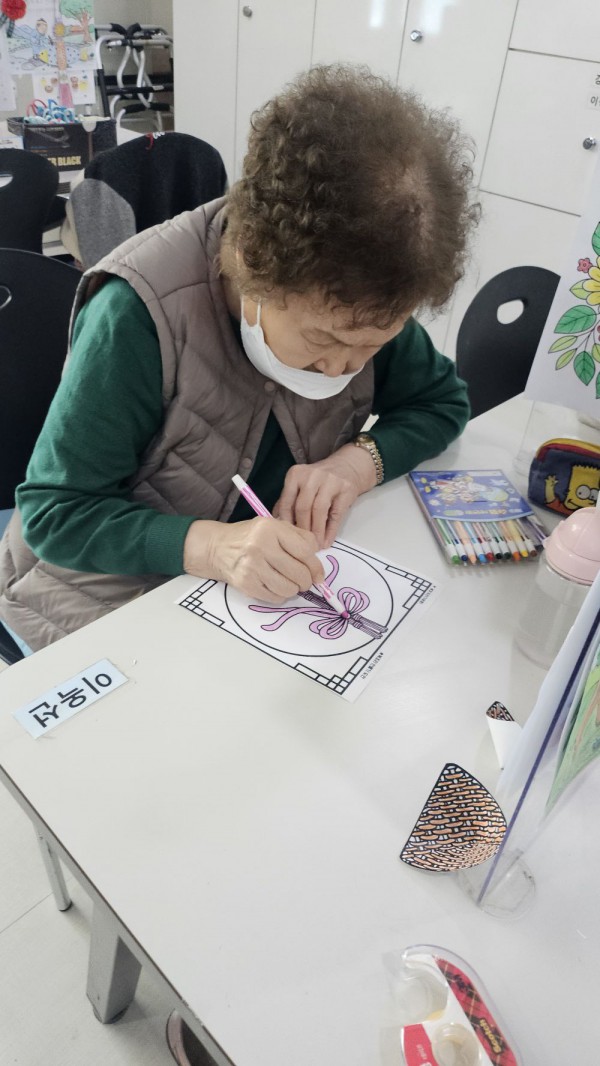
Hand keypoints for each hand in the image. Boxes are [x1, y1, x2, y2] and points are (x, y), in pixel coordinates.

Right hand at [183, 517, 323, 602]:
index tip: (319, 576)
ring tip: (288, 582)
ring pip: (288, 589)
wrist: (217, 547)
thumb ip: (299, 537)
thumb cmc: (251, 536)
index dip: (316, 567)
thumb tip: (318, 560)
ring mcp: (251, 566)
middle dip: (306, 581)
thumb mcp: (274, 526)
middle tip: (304, 581)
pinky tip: (274, 586)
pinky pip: (274, 597)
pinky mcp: (246, 584)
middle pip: (298, 573)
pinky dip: (280, 595)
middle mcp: (260, 546)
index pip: (304, 552)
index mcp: (271, 529)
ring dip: (293, 589)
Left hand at [273, 443, 377, 547]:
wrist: (347, 466)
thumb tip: (278, 524)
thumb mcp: (300, 484)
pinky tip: (327, 541)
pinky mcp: (346, 489)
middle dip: (302, 528)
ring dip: (317, 531)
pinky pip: (336, 514)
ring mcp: (330, 481)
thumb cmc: (319, 480)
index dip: (287, 522)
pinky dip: (330, 530)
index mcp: (296, 474)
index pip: (287, 502)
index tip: (287, 537)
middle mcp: (312, 475)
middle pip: (303, 506)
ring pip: (319, 510)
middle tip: (302, 544)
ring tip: (315, 545)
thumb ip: (288, 501)